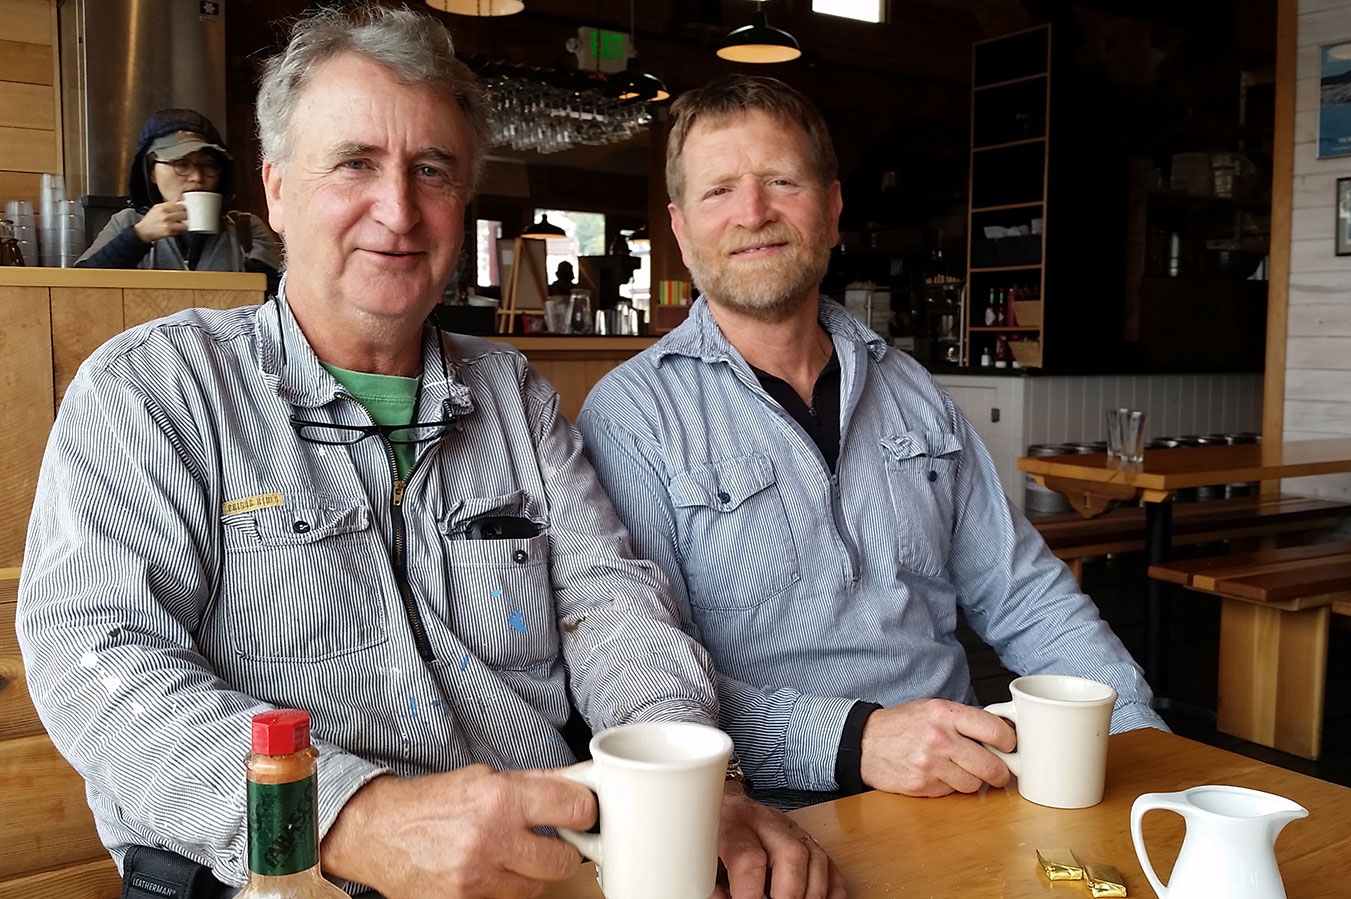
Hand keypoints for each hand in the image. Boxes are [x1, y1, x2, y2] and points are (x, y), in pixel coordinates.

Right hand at [132, 202, 187, 242]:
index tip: (184, 210)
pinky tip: (177, 228)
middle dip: (185, 215)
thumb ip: (168, 205)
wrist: (143, 230)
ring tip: (180, 223)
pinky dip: (182, 229)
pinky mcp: (169, 231)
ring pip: (185, 221)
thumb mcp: (157, 208)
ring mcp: (168, 224)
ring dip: (185, 222)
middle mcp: (166, 215)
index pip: (181, 205)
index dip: (184, 208)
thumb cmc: (151, 220)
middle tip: (183, 217)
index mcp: (163, 207)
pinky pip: (181, 229)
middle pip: (184, 213)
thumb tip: (180, 201)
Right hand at [321, 764, 595, 898]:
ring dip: (529, 875)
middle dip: (559, 850)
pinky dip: (503, 892)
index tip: (581, 814)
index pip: (575, 808)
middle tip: (544, 840)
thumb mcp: (484, 779)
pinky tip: (488, 874)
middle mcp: (490, 839)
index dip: (584, 811)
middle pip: (562, 859)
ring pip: (536, 889)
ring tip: (508, 856)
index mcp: (500, 798)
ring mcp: (476, 879)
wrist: (379, 833)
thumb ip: (536, 783)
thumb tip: (582, 782)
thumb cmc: (433, 803)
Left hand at [716, 783, 845, 898]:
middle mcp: (767, 823)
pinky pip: (832, 865)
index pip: (748, 858)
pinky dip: (830, 891)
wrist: (728, 806)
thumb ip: (712, 885)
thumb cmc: (714, 836)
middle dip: (790, 894)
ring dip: (811, 895)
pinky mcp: (810, 840)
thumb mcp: (704, 858)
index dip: (748, 894)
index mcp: (734, 825)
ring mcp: (793, 829)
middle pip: (792, 854)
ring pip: (817, 858)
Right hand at [859, 699, 1015, 796]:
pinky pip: (952, 792)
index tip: (1009, 746)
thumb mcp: (933, 708)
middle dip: (1000, 772)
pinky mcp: (922, 786)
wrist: (864, 742)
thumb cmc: (903, 724)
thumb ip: (965, 720)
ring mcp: (930, 764)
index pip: (996, 731)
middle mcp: (939, 738)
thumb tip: (1003, 734)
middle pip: (992, 766)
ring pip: (974, 784)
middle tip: (997, 771)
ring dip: (972, 780)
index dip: (1010, 742)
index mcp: (945, 713)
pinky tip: (938, 774)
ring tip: (957, 768)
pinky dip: (950, 786)